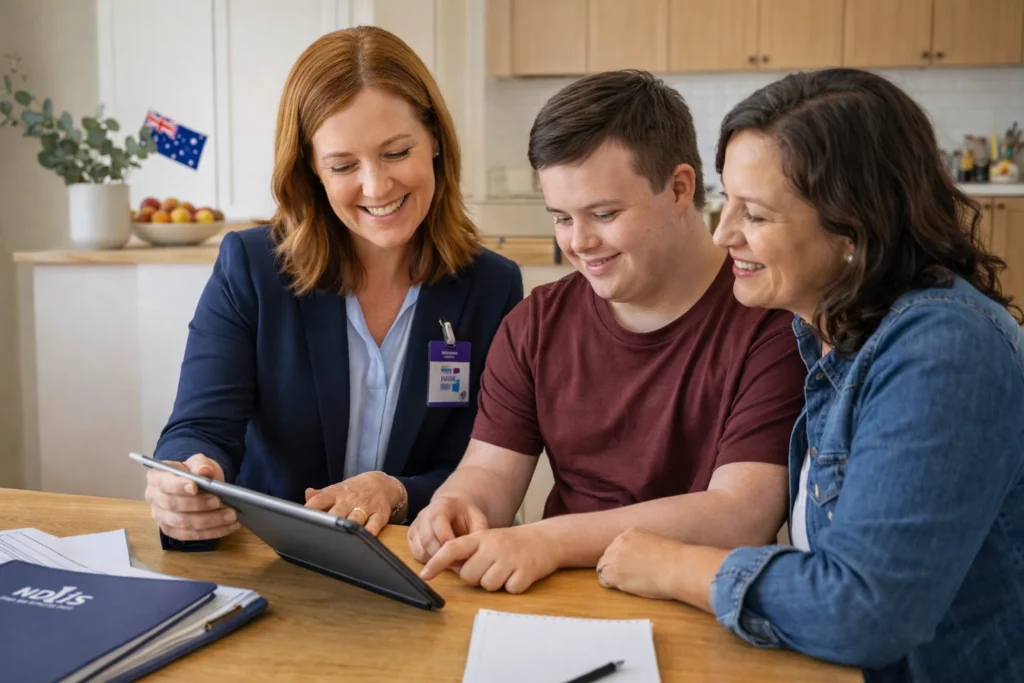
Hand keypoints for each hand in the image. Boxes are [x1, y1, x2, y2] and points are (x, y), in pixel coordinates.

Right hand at [145, 454, 237, 541]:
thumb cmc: (194, 473)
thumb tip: (204, 471)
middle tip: (220, 501)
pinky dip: (213, 532)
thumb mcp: (199, 462)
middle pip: (173, 505)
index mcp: (156, 477)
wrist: (197, 486)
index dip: (178, 486)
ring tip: (231, 515)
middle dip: (199, 504)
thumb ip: (201, 464)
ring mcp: (162, 517)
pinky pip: (192, 535)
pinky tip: (230, 526)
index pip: (163, 483)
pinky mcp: (173, 531)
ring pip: (184, 523)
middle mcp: (154, 499)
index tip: (195, 487)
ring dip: (210, 520)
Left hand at [304, 471, 405, 536]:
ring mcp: (365, 507)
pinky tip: (362, 539)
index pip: (319, 500)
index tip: (299, 520)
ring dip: (347, 528)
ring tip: (338, 541)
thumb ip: (320, 495)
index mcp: (336, 493)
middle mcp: (349, 500)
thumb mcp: (337, 489)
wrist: (383, 484)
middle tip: (317, 535)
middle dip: (328, 523)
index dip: (309, 510)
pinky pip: (375, 525)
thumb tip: (307, 494)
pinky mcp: (380, 515)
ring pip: (355, 519)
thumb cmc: (354, 490)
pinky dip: (369, 532)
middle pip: (336, 513)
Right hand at [407, 494, 488, 562]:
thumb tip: (475, 552)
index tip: (459, 552)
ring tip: (451, 561)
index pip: (438, 522)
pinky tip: (441, 559)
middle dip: (443, 555)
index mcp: (441, 506)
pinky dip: (429, 561)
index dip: (447, 539)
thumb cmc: (466, 515)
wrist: (453, 509)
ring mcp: (416, 526)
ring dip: (436, 560)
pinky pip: (416, 554)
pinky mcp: (411, 537)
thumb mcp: (478, 519)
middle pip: (427, 539)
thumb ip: (478, 532)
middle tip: (457, 563)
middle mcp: (424, 514)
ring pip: (420, 549)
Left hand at [418, 525, 559, 593]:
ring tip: (505, 570)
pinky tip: (518, 574)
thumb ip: (469, 552)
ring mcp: (511, 559)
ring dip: (495, 583)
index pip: (453, 548)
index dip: (437, 562)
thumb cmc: (511, 543)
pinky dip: (513, 586)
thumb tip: (448, 566)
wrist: (546, 540)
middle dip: (476, 577)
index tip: (424, 574)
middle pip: (468, 575)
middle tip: (490, 568)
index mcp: (481, 537)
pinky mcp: (526, 572)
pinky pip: (509, 590)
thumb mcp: (489, 540)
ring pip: (488, 585)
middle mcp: (494, 546)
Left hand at [595, 527, 683, 600]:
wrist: (677, 568)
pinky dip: (610, 584)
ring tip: (626, 581)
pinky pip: (603, 579)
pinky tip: (623, 586)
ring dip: (611, 574)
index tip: (631, 564)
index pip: (617, 545)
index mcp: (631, 532)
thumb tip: (638, 559)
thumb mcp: (655, 543)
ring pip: (603, 566)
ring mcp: (615, 557)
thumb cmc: (675, 560)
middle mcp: (620, 542)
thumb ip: (641, 547)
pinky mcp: (614, 574)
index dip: (622, 557)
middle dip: (615, 564)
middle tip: (627, 574)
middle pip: (608, 555)